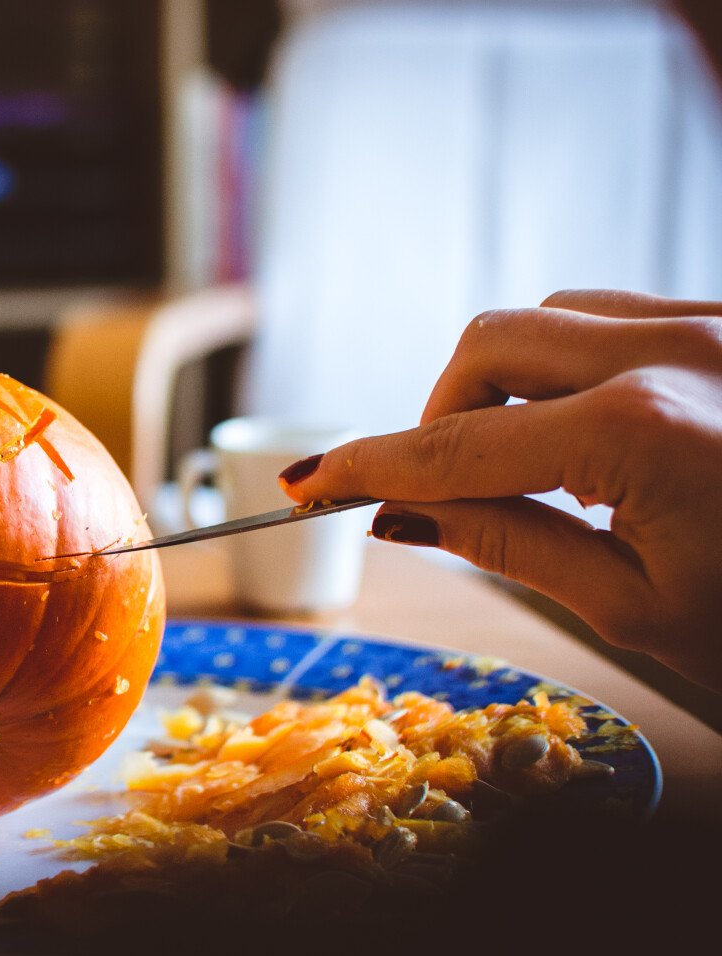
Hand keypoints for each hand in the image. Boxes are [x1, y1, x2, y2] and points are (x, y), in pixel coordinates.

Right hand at [278, 290, 721, 689]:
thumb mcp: (639, 607)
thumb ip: (505, 542)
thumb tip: (400, 511)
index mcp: (642, 432)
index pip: (454, 443)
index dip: (366, 463)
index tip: (306, 482)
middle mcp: (681, 351)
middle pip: (491, 341)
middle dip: (439, 411)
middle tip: (440, 489)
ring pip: (554, 315)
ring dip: (508, 383)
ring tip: (533, 469)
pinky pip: (626, 313)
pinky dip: (575, 366)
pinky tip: (602, 439)